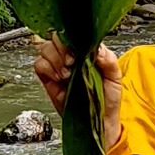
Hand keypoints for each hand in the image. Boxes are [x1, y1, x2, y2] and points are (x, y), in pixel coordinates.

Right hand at [30, 33, 123, 153]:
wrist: (99, 122)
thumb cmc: (108, 99)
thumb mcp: (115, 77)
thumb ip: (109, 60)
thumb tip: (97, 48)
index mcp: (86, 50)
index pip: (72, 33)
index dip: (71, 39)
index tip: (78, 52)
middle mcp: (70, 55)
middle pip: (55, 38)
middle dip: (61, 49)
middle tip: (71, 63)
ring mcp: (58, 66)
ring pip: (45, 49)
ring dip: (54, 59)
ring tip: (66, 74)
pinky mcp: (48, 79)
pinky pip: (39, 65)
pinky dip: (47, 68)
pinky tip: (58, 78)